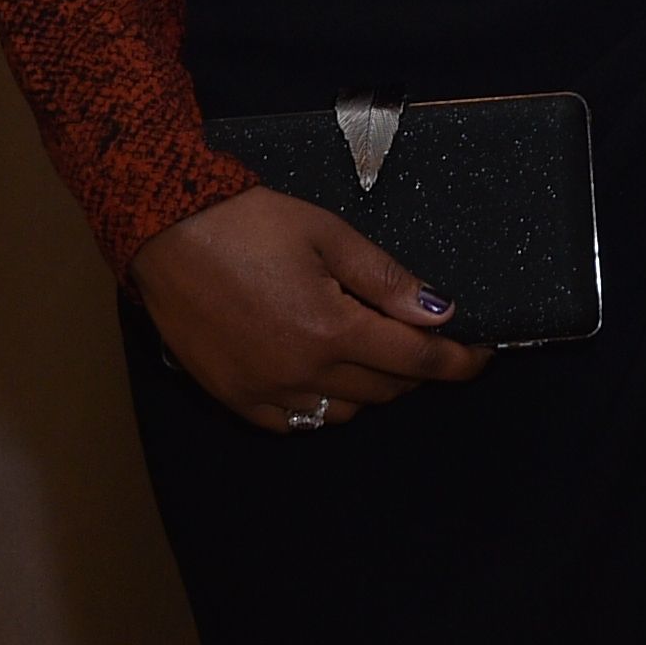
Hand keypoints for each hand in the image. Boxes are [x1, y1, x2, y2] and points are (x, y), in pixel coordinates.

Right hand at [128, 186, 488, 431]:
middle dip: (413, 368)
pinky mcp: (233, 397)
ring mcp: (264, 392)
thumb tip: (438, 312)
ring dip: (368, 387)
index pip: (416, 361)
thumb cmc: (248, 222)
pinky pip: (296, 422)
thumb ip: (386, 279)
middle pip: (384, 390)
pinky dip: (320, 403)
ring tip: (366, 348)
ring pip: (343, 412)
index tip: (480, 357)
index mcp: (331, 330)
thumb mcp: (328, 234)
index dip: (457, 362)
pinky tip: (320, 372)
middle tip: (419, 337)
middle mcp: (301, 372)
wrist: (165, 229)